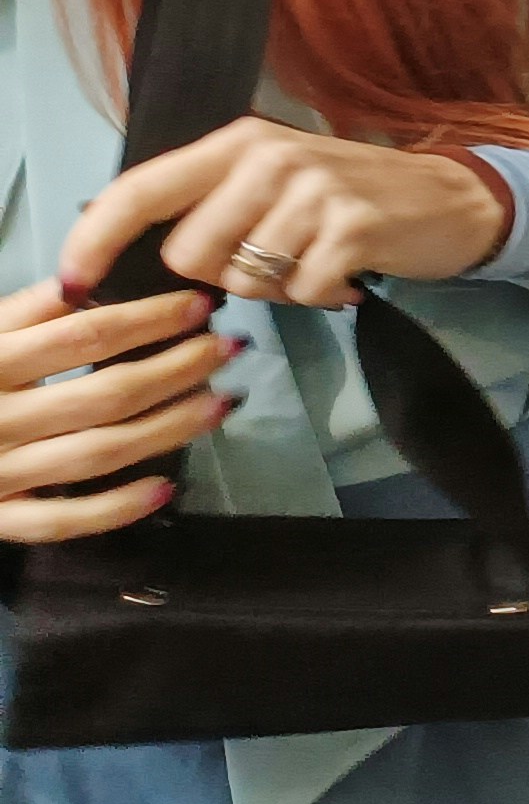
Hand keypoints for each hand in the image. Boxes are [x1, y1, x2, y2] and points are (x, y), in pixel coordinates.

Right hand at [0, 282, 234, 541]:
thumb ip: (24, 312)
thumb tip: (92, 282)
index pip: (83, 335)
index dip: (149, 318)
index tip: (200, 304)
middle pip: (105, 394)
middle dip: (177, 369)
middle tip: (228, 348)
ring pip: (97, 453)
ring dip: (169, 428)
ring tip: (221, 402)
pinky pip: (62, 521)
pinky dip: (118, 507)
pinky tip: (168, 487)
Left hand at [58, 120, 509, 310]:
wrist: (453, 198)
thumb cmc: (351, 196)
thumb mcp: (272, 181)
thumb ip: (207, 203)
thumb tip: (126, 249)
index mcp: (238, 142)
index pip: (140, 189)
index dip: (94, 240)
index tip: (75, 283)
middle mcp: (269, 157)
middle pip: (189, 254)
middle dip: (220, 277)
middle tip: (271, 263)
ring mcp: (314, 189)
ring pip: (246, 279)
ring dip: (277, 290)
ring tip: (313, 264)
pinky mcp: (353, 226)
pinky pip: (301, 292)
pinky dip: (320, 297)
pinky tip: (344, 275)